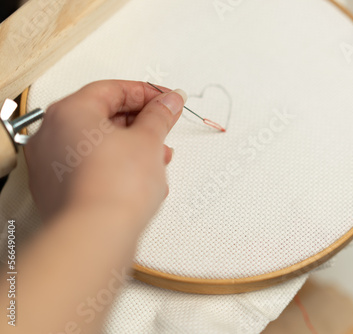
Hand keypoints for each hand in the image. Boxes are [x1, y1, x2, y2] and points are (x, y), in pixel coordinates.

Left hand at [25, 80, 185, 226]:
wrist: (99, 235)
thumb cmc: (114, 188)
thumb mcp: (148, 140)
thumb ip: (160, 115)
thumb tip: (168, 102)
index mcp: (69, 111)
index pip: (113, 89)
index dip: (147, 93)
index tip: (167, 100)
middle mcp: (52, 134)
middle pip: (103, 115)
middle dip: (141, 123)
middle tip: (164, 127)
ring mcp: (51, 165)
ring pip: (98, 144)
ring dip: (132, 147)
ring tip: (157, 158)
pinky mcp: (58, 190)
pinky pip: (91, 167)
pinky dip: (116, 167)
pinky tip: (140, 178)